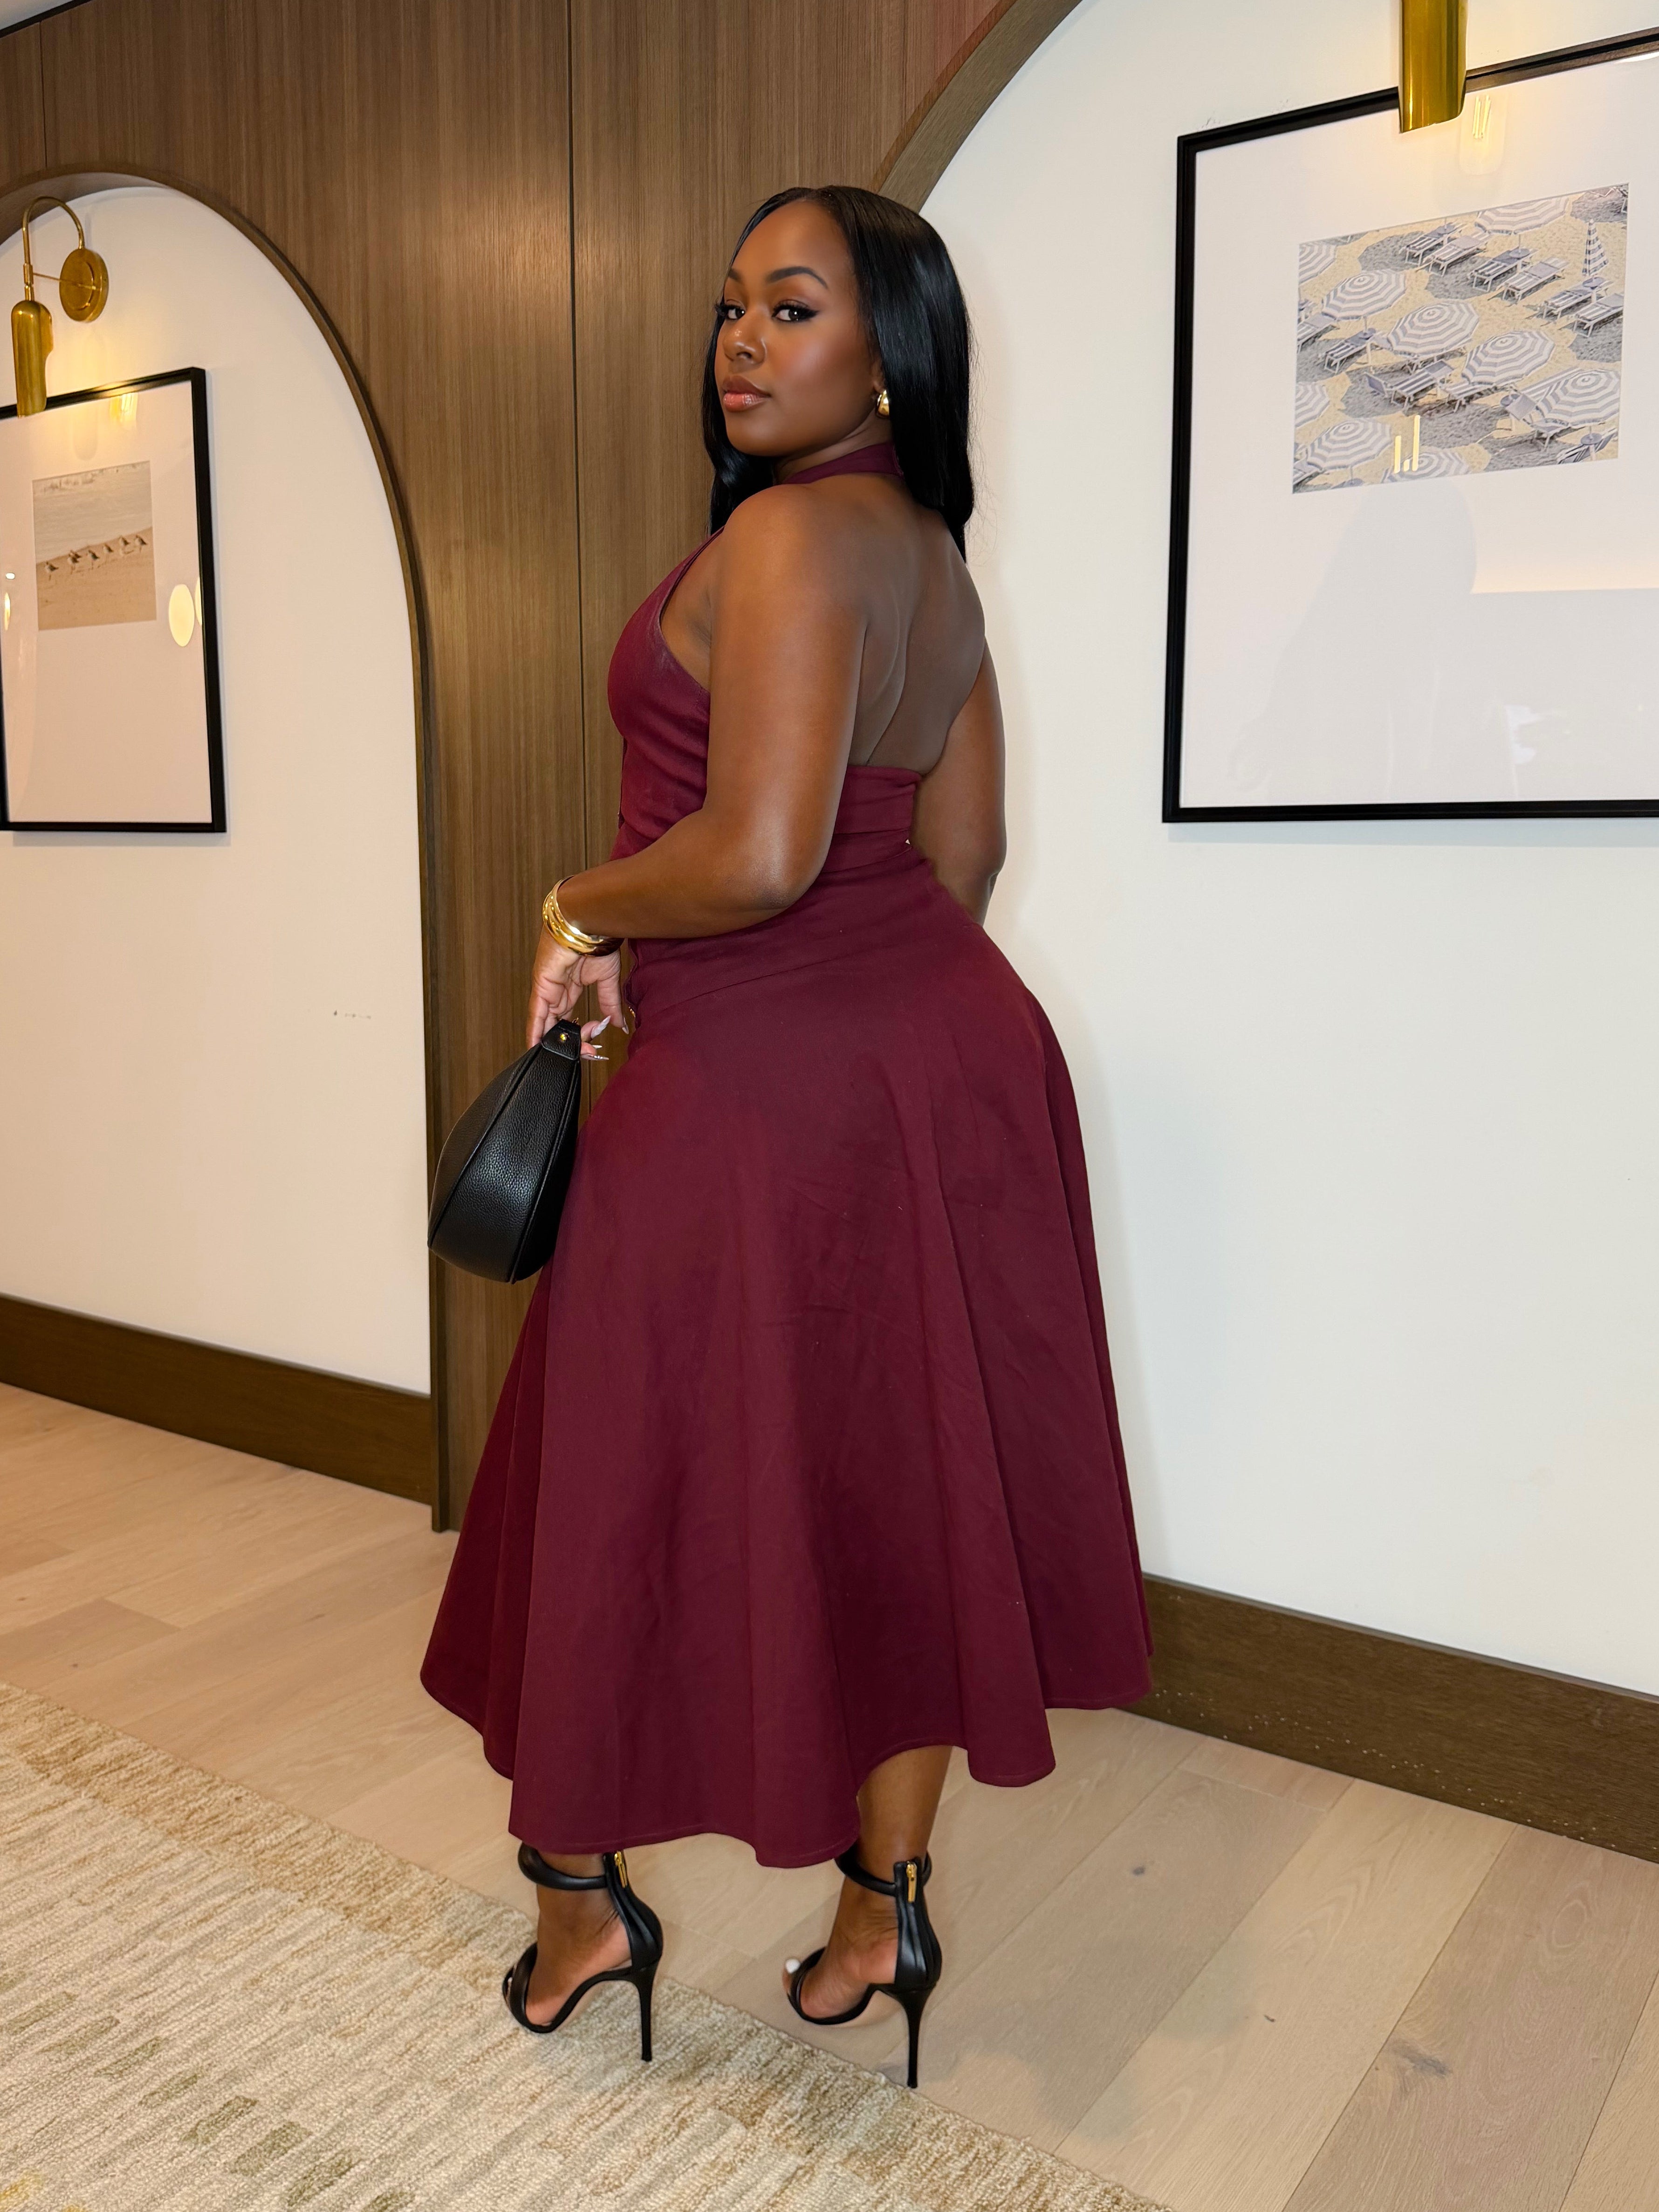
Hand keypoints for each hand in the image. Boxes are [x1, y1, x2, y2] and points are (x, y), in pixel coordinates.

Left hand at [526, 933, 626, 1051]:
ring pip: (548, 1023)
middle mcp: (557, 990)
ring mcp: (548, 988)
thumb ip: (610, 1004)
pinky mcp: (542, 986)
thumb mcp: (607, 980)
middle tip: (588, 1051)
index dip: (578, 1034)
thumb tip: (619, 1024)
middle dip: (571, 1041)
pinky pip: (536, 1014)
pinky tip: (536, 1047)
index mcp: (571, 986)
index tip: (592, 1045)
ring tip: (576, 1052)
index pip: (569, 1018)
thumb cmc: (597, 942)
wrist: (589, 924)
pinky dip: (535, 1031)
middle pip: (559, 1024)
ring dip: (560, 1040)